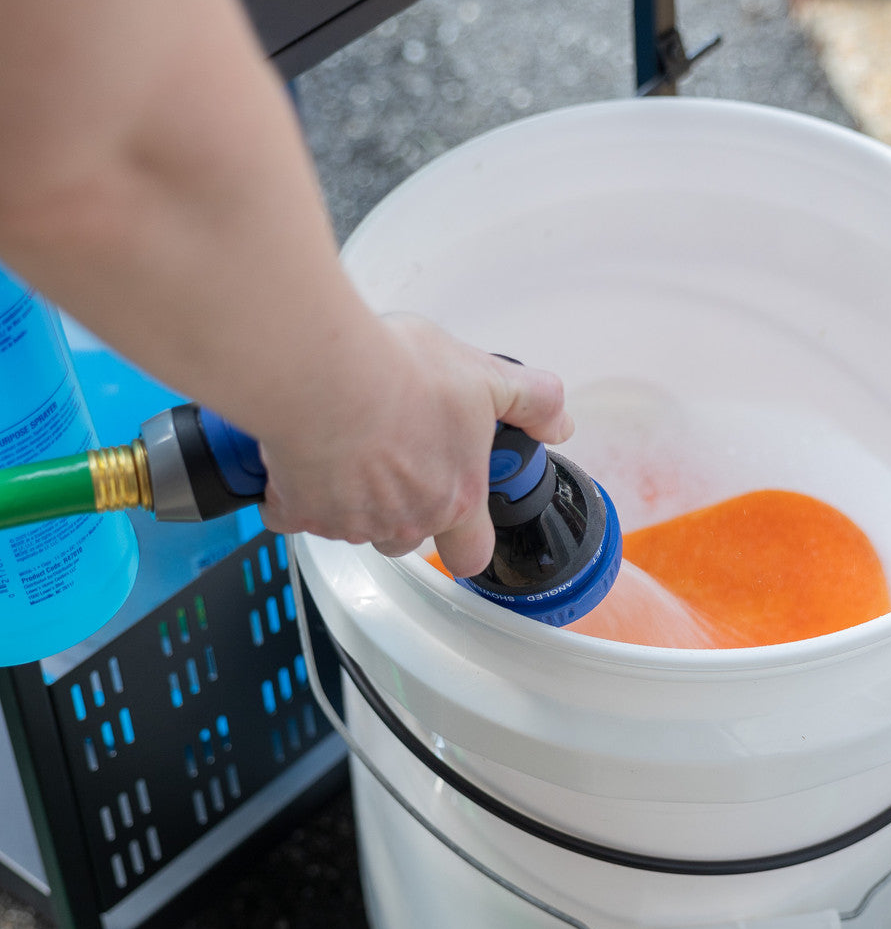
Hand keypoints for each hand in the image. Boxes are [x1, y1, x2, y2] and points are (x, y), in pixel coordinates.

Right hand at [253, 313, 571, 571]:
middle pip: (406, 540)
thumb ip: (533, 401)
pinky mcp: (298, 509)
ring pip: (352, 527)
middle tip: (391, 459)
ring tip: (347, 445)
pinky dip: (292, 492)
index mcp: (454, 497)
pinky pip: (292, 513)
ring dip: (349, 498)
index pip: (472, 555)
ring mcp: (349, 520)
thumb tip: (561, 423)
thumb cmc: (401, 374)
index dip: (466, 541)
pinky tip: (298, 453)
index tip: (458, 520)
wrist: (325, 373)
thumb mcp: (486, 375)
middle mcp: (404, 519)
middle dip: (400, 509)